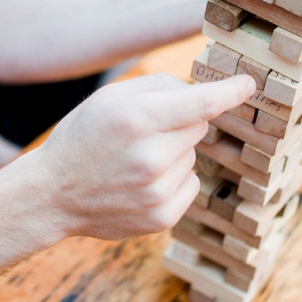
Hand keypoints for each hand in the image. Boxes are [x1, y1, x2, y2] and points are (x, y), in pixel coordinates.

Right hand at [11, 73, 255, 241]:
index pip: (202, 103)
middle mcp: (150, 156)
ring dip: (173, 155)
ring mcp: (157, 191)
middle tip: (144, 133)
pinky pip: (190, 185)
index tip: (249, 85)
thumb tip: (199, 90)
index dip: (231, 92)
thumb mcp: (107, 99)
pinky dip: (173, 181)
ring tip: (134, 162)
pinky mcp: (161, 216)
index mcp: (136, 119)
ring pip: (193, 157)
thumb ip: (157, 87)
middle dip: (181, 124)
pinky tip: (141, 184)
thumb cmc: (81, 139)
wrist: (51, 194)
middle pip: (200, 127)